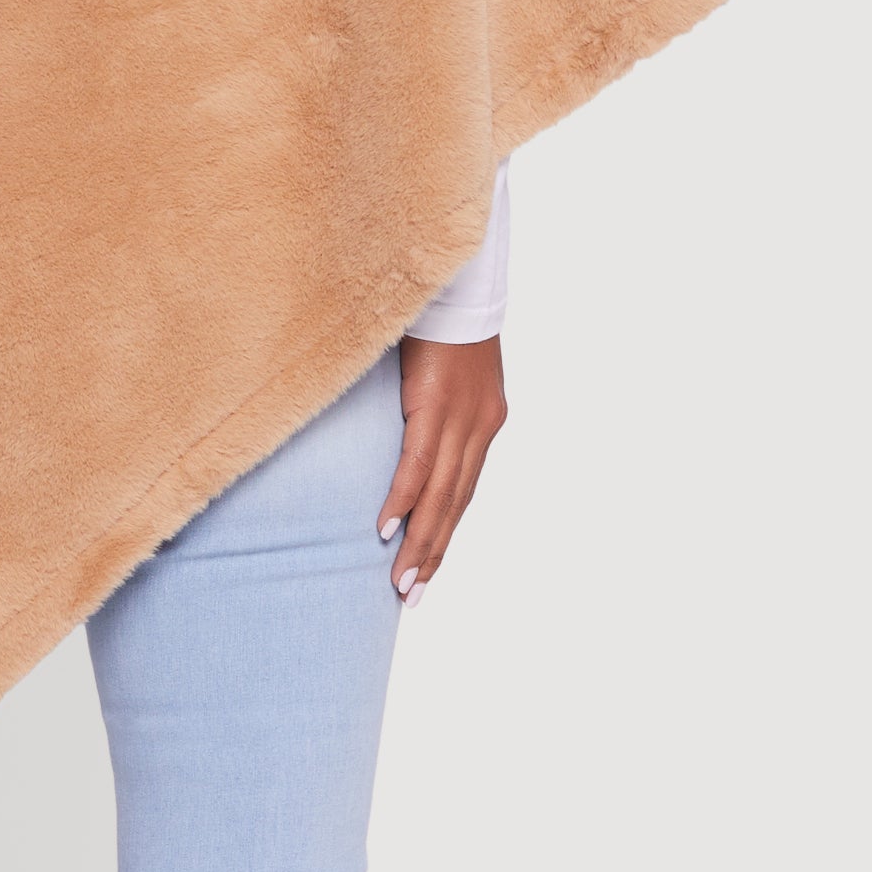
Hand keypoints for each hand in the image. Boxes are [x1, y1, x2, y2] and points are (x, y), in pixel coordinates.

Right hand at [378, 336, 506, 598]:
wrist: (455, 275)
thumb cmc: (439, 315)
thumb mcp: (441, 368)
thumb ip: (427, 403)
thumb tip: (397, 427)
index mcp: (484, 421)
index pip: (464, 490)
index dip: (445, 531)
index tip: (428, 567)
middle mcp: (480, 427)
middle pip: (456, 504)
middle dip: (433, 553)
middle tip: (412, 595)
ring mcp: (462, 419)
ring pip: (441, 496)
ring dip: (420, 543)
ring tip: (402, 583)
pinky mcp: (439, 406)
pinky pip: (418, 466)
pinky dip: (403, 501)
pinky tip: (387, 533)